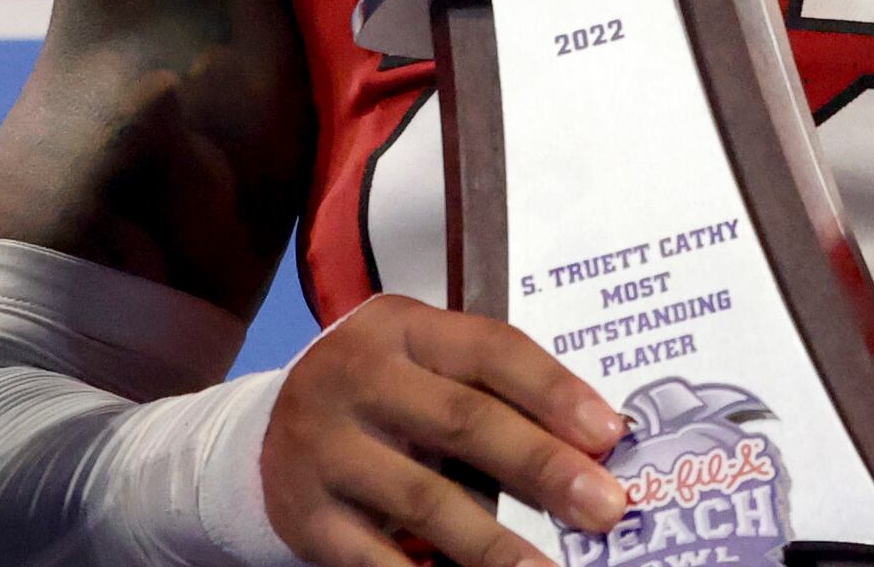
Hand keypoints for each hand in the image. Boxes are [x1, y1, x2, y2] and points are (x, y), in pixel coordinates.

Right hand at [261, 293, 627, 566]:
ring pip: (424, 499)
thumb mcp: (423, 363)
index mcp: (401, 329)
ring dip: (495, 544)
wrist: (264, 432)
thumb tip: (592, 444)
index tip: (610, 434)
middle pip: (464, 421)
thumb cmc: (382, 395)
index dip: (554, 391)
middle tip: (605, 508)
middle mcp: (358, 378)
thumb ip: (491, 389)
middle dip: (543, 467)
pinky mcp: (306, 515)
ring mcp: (324, 448)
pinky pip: (373, 557)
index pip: (491, 350)